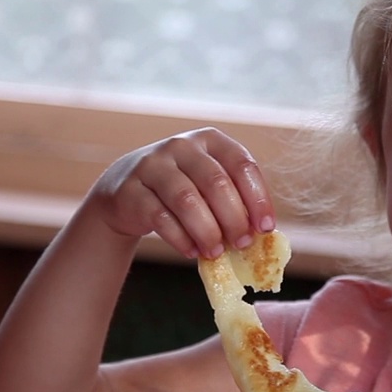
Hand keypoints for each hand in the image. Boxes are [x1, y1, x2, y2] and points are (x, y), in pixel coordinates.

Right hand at [85, 127, 275, 259]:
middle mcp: (181, 146)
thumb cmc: (180, 189)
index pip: (242, 163)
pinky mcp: (131, 190)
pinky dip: (181, 239)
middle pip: (216, 182)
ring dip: (208, 231)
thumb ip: (233, 200)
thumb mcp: (207, 185)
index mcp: (209, 140)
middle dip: (234, 218)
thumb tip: (261, 233)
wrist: (125, 192)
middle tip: (242, 244)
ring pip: (188, 200)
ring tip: (216, 252)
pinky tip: (192, 251)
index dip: (258, 198)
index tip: (266, 228)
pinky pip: (161, 218)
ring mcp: (152, 165)